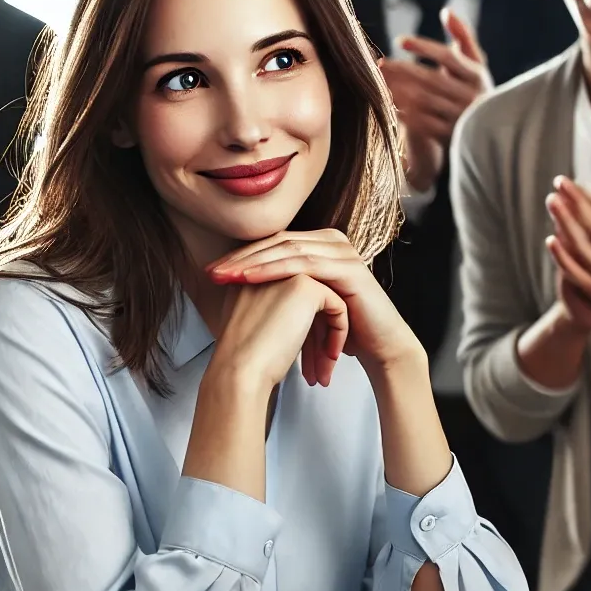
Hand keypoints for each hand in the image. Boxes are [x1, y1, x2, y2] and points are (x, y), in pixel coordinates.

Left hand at [208, 229, 422, 382]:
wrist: (379, 348)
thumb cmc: (340, 330)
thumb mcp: (304, 305)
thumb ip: (280, 289)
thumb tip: (238, 288)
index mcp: (319, 244)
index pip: (272, 244)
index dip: (240, 256)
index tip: (212, 273)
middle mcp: (331, 241)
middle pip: (277, 243)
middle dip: (241, 258)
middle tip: (213, 273)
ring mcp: (342, 251)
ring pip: (288, 250)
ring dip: (253, 263)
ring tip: (227, 277)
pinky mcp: (349, 267)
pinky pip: (304, 265)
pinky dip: (274, 270)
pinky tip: (251, 278)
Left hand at [380, 9, 491, 144]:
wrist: (489, 130)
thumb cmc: (474, 88)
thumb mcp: (475, 63)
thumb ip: (463, 36)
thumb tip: (446, 11)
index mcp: (476, 75)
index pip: (449, 57)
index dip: (424, 48)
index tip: (400, 41)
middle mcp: (471, 96)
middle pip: (432, 80)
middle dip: (404, 70)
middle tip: (381, 63)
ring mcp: (460, 117)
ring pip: (425, 102)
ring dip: (400, 91)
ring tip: (381, 82)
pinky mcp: (450, 136)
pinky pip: (424, 125)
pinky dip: (405, 115)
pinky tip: (389, 104)